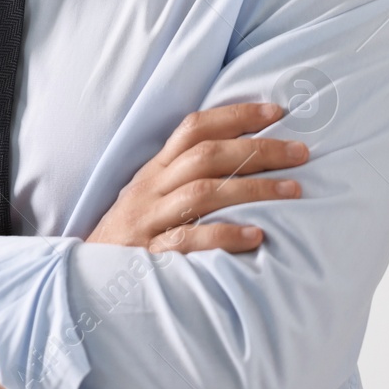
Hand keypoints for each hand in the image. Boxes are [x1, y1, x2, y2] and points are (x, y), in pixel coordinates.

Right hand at [88, 102, 307, 253]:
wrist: (88, 277)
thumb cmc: (131, 234)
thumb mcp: (150, 196)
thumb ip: (184, 177)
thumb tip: (244, 156)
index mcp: (154, 170)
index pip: (192, 129)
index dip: (234, 116)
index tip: (275, 111)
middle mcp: (151, 188)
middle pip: (205, 156)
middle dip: (257, 150)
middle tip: (301, 152)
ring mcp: (150, 220)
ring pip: (202, 193)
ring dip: (253, 188)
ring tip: (293, 190)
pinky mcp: (151, 254)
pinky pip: (189, 240)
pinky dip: (224, 235)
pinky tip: (257, 235)